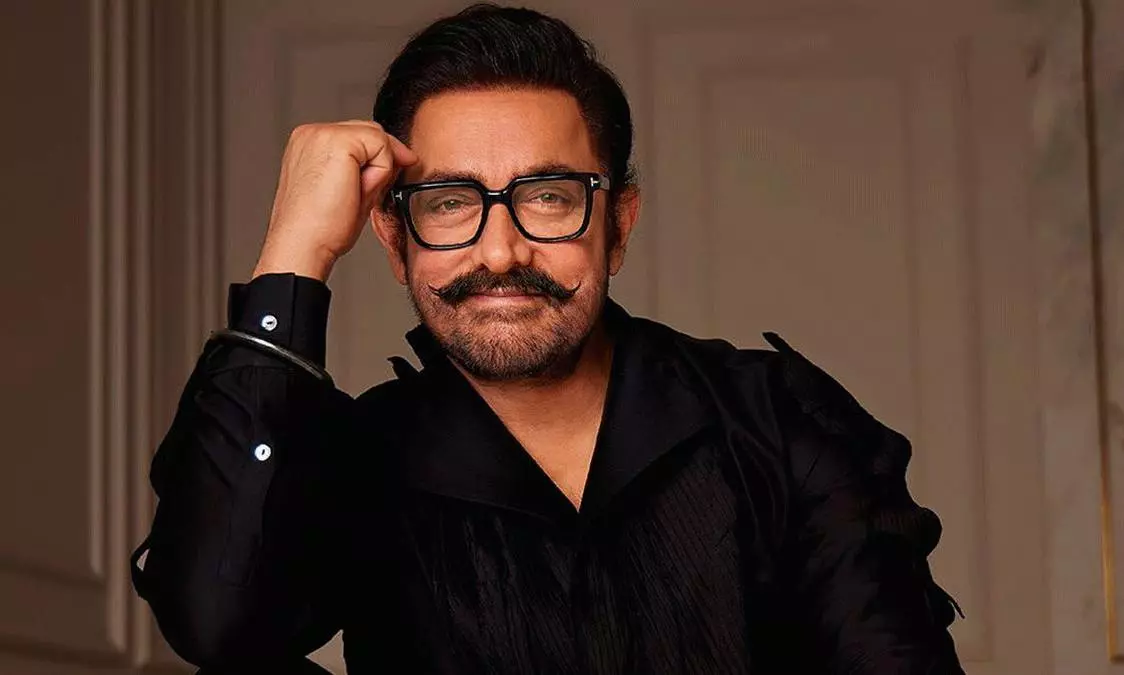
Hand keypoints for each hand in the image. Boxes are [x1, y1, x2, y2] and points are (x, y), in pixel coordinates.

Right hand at [252, 120, 417, 280]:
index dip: (376, 159)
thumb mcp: (349, 189)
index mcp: (309, 143)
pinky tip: (358, 190)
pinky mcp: (337, 141)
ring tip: (354, 194)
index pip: (358, 136)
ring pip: (377, 137)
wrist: (302, 244)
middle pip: (370, 131)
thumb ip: (369, 167)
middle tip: (365, 194)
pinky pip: (381, 146)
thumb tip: (400, 155)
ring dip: (378, 168)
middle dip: (381, 160)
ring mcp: (321, 133)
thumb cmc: (321, 228)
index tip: (375, 184)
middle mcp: (311, 132)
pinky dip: (380, 171)